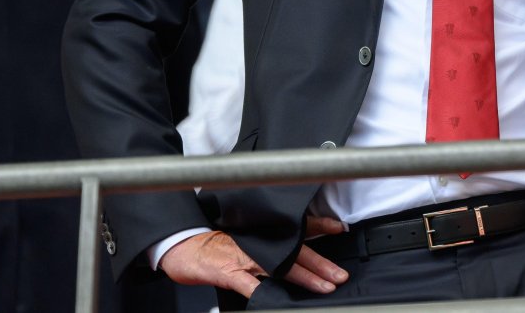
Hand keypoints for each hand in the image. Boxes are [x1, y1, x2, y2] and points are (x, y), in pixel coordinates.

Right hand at [159, 216, 349, 299]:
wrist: (184, 244)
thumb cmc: (215, 241)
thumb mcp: (246, 235)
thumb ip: (270, 241)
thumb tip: (294, 246)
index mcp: (265, 232)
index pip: (297, 225)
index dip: (320, 225)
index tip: (340, 228)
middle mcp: (259, 242)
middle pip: (296, 251)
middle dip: (321, 264)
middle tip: (340, 275)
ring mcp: (244, 257)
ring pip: (280, 267)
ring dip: (304, 277)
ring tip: (323, 287)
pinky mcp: (228, 272)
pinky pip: (247, 284)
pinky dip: (260, 291)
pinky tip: (273, 299)